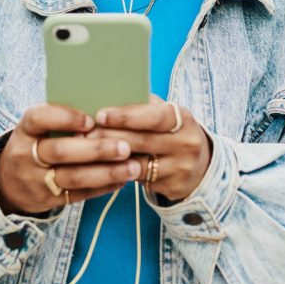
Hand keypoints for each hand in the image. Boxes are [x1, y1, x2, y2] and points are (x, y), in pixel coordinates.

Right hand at [0, 104, 141, 214]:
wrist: (7, 182)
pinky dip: (103, 187)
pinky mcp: (48, 200)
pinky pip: (79, 195)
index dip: (65, 118)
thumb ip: (62, 119)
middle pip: (61, 151)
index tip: (91, 120)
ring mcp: (36, 180)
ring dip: (106, 172)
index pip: (39, 118)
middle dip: (96, 149)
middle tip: (126, 146)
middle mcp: (27, 155)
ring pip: (74, 177)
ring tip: (133, 167)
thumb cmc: (35, 144)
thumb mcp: (37, 128)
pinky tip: (123, 180)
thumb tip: (105, 109)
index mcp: (26, 130)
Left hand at [89, 97, 211, 202]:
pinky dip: (117, 172)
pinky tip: (100, 168)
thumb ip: (144, 107)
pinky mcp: (172, 187)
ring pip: (138, 164)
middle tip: (84, 134)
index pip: (154, 116)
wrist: (200, 166)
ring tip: (86, 151)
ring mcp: (180, 168)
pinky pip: (138, 181)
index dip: (126, 116)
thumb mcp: (166, 116)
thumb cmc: (172, 133)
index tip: (100, 115)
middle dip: (110, 136)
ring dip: (109, 157)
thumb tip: (108, 96)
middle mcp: (185, 144)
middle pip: (142, 141)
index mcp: (183, 119)